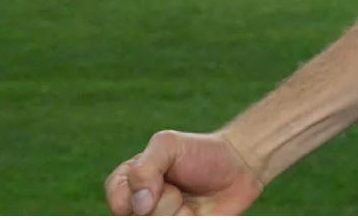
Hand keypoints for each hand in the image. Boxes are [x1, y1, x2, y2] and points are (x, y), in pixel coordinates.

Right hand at [105, 130, 263, 215]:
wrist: (240, 165)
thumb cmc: (201, 152)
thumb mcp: (168, 145)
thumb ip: (144, 169)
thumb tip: (138, 204)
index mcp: (130, 184)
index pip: (117, 200)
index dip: (137, 194)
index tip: (161, 179)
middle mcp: (141, 208)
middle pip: (137, 217)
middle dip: (161, 202)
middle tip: (177, 189)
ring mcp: (161, 219)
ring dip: (175, 213)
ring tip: (187, 202)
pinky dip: (188, 219)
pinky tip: (195, 213)